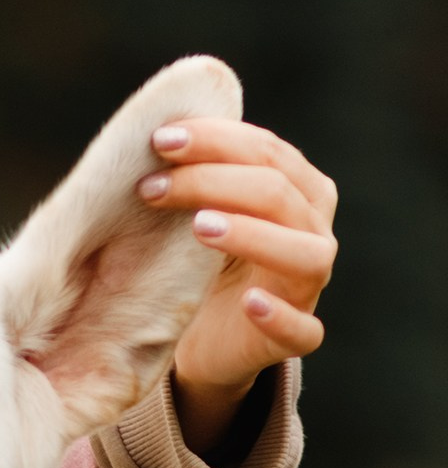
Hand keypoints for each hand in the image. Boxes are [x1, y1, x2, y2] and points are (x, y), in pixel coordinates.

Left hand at [139, 117, 336, 458]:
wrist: (205, 337)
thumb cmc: (201, 262)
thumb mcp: (199, 212)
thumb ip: (195, 176)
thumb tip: (153, 130)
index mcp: (299, 190)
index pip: (267, 151)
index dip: (216, 139)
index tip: (160, 139)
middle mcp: (313, 232)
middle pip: (278, 193)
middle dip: (213, 180)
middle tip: (153, 187)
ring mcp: (309, 286)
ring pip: (305, 255)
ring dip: (253, 235)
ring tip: (200, 227)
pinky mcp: (296, 338)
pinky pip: (303, 330)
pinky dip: (280, 315)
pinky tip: (250, 303)